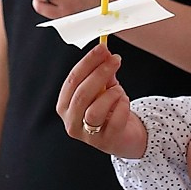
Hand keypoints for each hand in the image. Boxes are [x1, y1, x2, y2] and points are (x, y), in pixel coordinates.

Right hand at [56, 42, 145, 158]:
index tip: (102, 48)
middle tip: (115, 60)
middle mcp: (71, 121)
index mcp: (65, 105)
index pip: (72, 80)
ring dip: (110, 94)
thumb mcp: (103, 89)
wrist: (125, 136)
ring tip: (119, 89)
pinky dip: (122, 106)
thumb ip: (102, 73)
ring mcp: (88, 135)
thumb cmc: (110, 111)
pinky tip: (124, 102)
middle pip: (82, 94)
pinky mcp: (106, 141)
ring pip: (94, 111)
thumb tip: (104, 52)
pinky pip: (114, 120)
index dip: (88, 62)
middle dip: (100, 72)